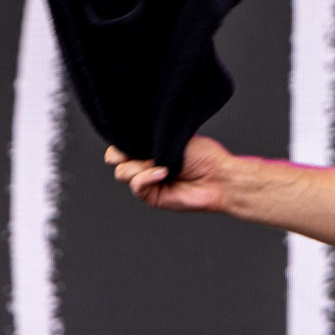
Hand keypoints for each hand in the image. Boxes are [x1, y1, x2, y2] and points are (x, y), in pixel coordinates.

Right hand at [108, 135, 236, 212]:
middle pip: (114, 160)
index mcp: (148, 150)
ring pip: (122, 173)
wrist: (219, 176)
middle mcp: (144, 165)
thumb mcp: (172, 141)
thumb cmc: (203, 156)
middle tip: (145, 151)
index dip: (119, 143)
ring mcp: (147, 181)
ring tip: (162, 164)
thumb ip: (147, 144)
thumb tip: (125, 147)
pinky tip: (163, 172)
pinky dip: (146, 177)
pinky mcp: (152, 196)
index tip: (128, 137)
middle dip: (125, 154)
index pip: (119, 146)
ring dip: (139, 166)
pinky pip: (136, 186)